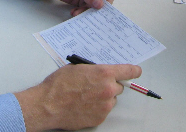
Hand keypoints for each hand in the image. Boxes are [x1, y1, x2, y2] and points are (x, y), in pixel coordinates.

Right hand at [15, 62, 141, 131]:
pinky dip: (97, 108)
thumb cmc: (59, 85)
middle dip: (109, 85)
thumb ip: (93, 70)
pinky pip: (104, 110)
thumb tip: (99, 72)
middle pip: (118, 86)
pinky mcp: (100, 118)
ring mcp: (105, 105)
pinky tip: (83, 106)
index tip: (137, 71)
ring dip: (103, 98)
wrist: (48, 105)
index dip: (133, 71)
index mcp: (104, 73)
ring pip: (111, 99)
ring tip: (86, 97)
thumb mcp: (77, 68)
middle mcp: (108, 89)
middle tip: (94, 86)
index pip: (128, 71)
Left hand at [46, 0, 114, 15]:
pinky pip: (86, 8)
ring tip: (77, 13)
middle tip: (89, 16)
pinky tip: (74, 12)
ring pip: (94, 7)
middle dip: (95, 9)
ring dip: (86, 11)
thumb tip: (100, 5)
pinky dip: (81, 12)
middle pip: (103, 1)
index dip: (108, 2)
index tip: (102, 11)